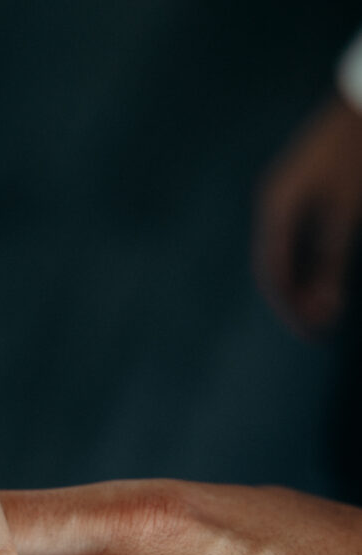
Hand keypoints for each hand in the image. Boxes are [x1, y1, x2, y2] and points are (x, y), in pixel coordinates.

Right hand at [254, 94, 361, 333]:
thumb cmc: (357, 152)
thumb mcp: (348, 211)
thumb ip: (333, 261)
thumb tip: (326, 308)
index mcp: (275, 209)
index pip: (273, 274)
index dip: (291, 309)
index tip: (312, 334)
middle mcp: (271, 205)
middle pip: (273, 268)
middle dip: (295, 301)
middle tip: (320, 329)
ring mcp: (281, 197)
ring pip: (284, 256)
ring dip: (303, 285)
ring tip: (326, 309)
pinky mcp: (297, 192)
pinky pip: (294, 240)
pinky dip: (308, 264)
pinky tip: (325, 278)